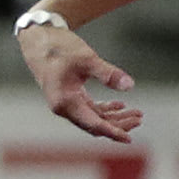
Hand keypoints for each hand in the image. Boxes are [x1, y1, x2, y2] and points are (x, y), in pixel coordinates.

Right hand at [18, 26, 141, 141]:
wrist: (39, 38)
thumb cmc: (59, 48)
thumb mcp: (87, 59)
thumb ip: (108, 73)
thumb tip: (129, 86)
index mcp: (65, 102)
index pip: (93, 124)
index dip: (113, 131)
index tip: (129, 139)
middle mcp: (64, 107)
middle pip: (95, 124)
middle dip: (118, 124)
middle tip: (139, 117)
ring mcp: (67, 102)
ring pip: (94, 117)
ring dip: (115, 117)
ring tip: (136, 114)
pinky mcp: (70, 96)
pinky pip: (90, 109)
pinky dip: (105, 109)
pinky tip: (121, 105)